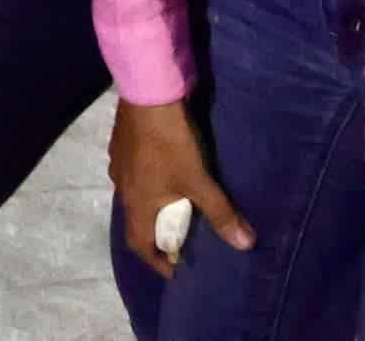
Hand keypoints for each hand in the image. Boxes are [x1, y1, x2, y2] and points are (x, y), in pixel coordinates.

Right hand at [111, 98, 252, 278]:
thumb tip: (246, 246)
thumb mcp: (199, 180)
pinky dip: (146, 184)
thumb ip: (220, 213)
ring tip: (173, 206)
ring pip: (132, 195)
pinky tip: (161, 173)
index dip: (155, 261)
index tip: (174, 270)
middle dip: (156, 234)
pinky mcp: (120, 145)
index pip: (139, 243)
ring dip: (150, 207)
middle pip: (135, 220)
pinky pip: (132, 175)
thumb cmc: (170, 143)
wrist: (147, 95)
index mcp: (137, 202)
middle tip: (180, 239)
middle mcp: (122, 188)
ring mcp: (118, 164)